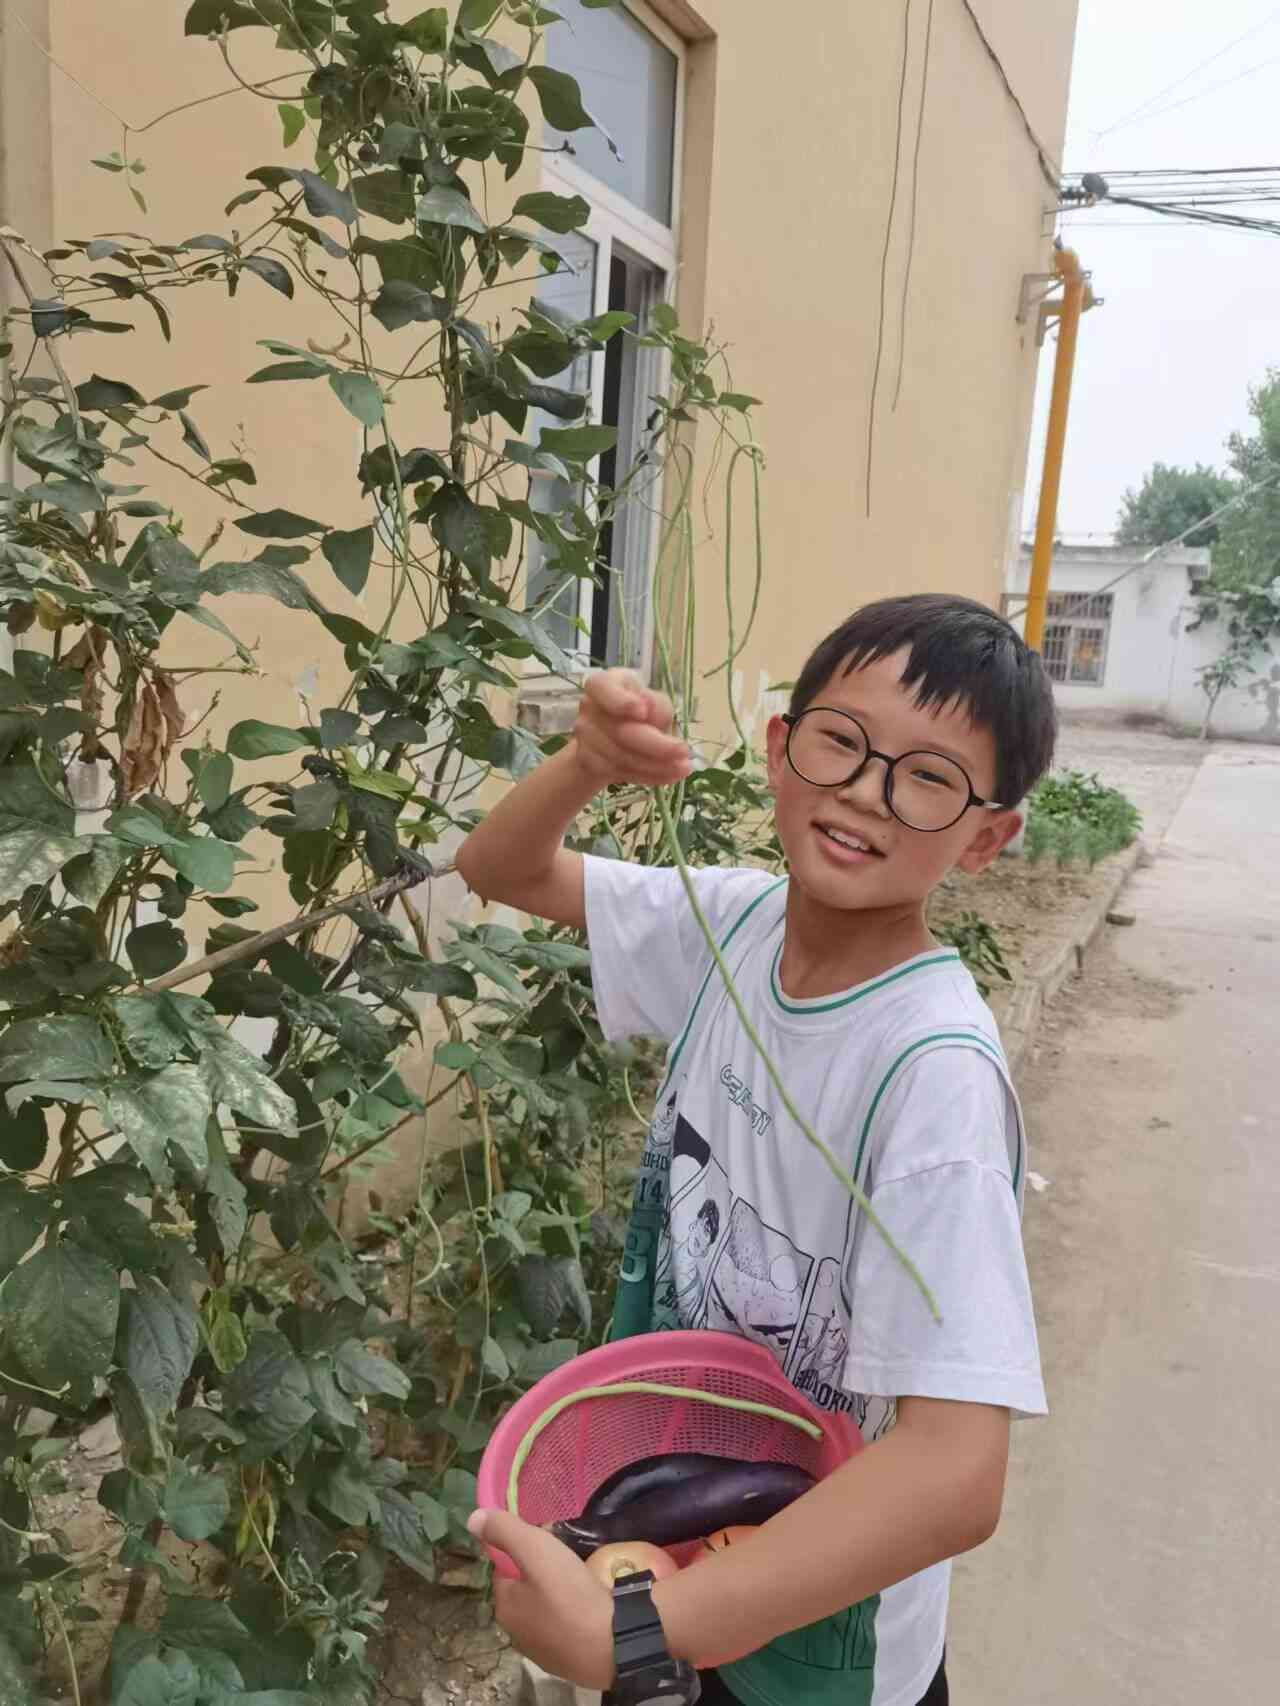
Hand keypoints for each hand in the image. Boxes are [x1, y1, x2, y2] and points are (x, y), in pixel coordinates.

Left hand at [469, 1508, 615, 1689]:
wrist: (614, 1646)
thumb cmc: (570, 1596)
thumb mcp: (536, 1551)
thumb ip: (505, 1531)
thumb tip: (472, 1519)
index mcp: (504, 1608)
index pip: (504, 1568)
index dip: (523, 1550)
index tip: (547, 1543)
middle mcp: (516, 1634)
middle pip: (524, 1588)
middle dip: (541, 1571)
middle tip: (567, 1558)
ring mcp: (542, 1651)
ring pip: (544, 1608)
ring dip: (557, 1593)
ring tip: (581, 1578)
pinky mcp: (566, 1661)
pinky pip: (563, 1626)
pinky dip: (572, 1614)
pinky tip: (588, 1605)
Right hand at [571, 668, 692, 789]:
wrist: (616, 739)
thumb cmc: (641, 712)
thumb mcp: (655, 703)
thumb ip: (656, 706)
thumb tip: (649, 715)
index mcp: (604, 684)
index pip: (603, 687)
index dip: (621, 701)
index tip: (642, 711)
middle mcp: (589, 707)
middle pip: (620, 731)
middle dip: (656, 745)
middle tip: (683, 751)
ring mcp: (584, 735)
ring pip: (621, 757)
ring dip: (657, 765)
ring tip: (683, 767)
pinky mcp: (588, 761)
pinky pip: (620, 773)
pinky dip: (649, 776)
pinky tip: (669, 776)